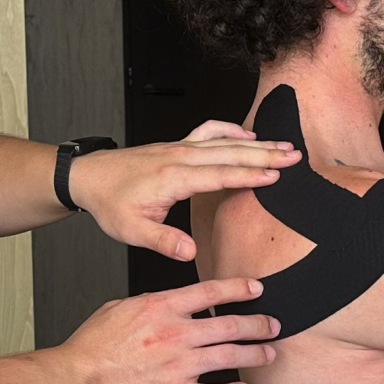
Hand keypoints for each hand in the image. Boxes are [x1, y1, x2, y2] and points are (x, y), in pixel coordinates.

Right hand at [61, 277, 279, 383]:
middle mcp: (176, 334)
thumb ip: (151, 305)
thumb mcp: (120, 308)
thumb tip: (169, 304)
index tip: (256, 290)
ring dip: (254, 355)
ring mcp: (179, 366)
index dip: (239, 289)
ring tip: (268, 355)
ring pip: (229, 357)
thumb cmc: (94, 345)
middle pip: (229, 325)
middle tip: (273, 325)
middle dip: (257, 325)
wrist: (81, 378)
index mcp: (162, 309)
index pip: (211, 292)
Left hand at [70, 122, 298, 261]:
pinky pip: (209, 131)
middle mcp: (180, 157)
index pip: (219, 175)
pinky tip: (247, 134)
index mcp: (173, 177)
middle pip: (230, 153)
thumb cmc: (110, 203)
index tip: (276, 176)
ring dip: (256, 142)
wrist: (89, 177)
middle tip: (295, 155)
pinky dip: (231, 130)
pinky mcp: (177, 145)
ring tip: (283, 146)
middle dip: (265, 154)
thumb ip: (163, 241)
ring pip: (225, 141)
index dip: (249, 175)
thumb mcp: (132, 230)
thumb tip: (188, 253)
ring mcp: (180, 147)